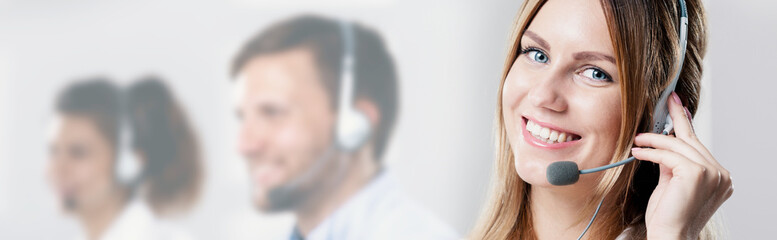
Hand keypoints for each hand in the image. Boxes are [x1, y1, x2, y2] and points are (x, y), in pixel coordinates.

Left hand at [631, 92, 732, 239]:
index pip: (698, 145)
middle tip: (666, 100)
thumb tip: (665, 142)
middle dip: (675, 119)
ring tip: (638, 139)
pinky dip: (651, 152)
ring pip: (678, 146)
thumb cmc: (669, 215)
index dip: (687, 123)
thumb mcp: (672, 182)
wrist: (670, 235)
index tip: (678, 104)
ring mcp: (712, 173)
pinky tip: (638, 151)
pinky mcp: (697, 174)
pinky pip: (669, 155)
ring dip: (654, 140)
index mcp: (719, 176)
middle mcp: (720, 174)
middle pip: (691, 140)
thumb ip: (673, 163)